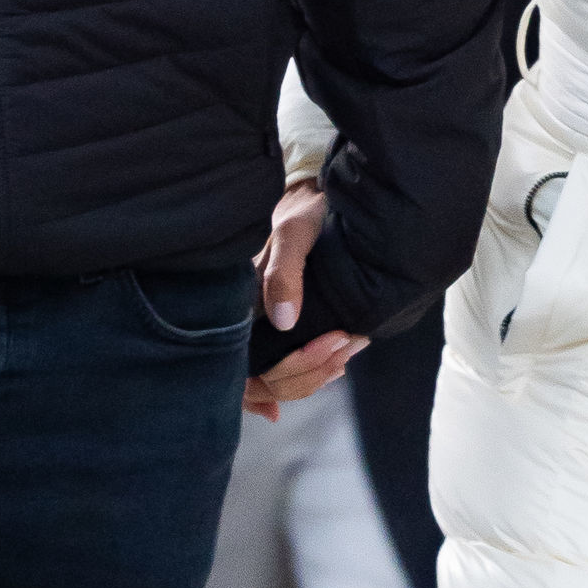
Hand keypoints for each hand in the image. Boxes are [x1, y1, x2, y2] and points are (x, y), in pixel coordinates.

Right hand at [243, 179, 365, 418]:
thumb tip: (284, 322)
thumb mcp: (292, 235)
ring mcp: (263, 332)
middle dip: (310, 371)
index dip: (282, 375)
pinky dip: (312, 375)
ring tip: (349, 347)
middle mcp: (245, 326)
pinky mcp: (282, 331)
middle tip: (348, 341)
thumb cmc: (302, 214)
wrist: (313, 204)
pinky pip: (288, 372)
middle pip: (267, 382)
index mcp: (239, 308)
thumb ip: (283, 275)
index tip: (330, 344)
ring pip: (280, 382)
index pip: (246, 369)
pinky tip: (333, 368)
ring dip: (316, 375)